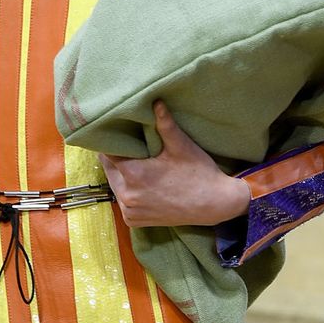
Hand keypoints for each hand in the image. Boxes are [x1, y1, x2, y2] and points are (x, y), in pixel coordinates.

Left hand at [99, 100, 251, 228]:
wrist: (215, 204)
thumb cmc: (198, 172)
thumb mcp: (181, 146)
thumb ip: (164, 124)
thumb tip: (156, 101)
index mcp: (134, 175)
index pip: (108, 153)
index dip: (112, 142)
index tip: (119, 134)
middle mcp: (127, 196)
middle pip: (109, 169)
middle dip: (117, 157)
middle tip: (130, 147)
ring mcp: (130, 211)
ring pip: (115, 185)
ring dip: (121, 175)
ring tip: (136, 163)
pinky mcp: (134, 221)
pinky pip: (123, 201)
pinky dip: (128, 192)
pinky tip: (141, 183)